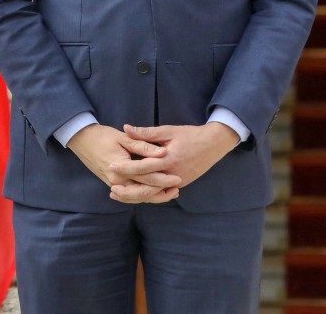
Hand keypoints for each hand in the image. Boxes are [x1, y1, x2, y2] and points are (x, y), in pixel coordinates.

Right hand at [67, 123, 180, 203]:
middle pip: (144, 192)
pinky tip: (154, 192)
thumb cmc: (102, 136)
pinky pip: (131, 194)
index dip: (164, 178)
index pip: (147, 178)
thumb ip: (143, 146)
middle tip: (177, 188)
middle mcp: (117, 181)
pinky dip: (143, 195)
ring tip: (170, 193)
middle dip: (162, 191)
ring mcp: (114, 184)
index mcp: (121, 169)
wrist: (81, 139)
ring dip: (154, 196)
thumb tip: (162, 152)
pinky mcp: (113, 183)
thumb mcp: (123, 138)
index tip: (178, 177)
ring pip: (138, 196)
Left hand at [107, 123, 238, 203]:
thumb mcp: (168, 130)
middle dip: (129, 190)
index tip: (111, 166)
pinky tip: (137, 194)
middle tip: (112, 189)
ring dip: (137, 196)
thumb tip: (126, 128)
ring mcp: (179, 182)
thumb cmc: (190, 135)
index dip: (126, 167)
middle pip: (147, 187)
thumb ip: (146, 132)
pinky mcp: (181, 184)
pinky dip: (149, 195)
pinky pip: (162, 192)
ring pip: (154, 194)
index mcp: (169, 160)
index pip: (143, 167)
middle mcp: (173, 174)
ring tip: (120, 195)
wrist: (214, 144)